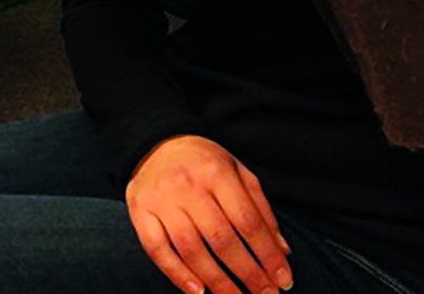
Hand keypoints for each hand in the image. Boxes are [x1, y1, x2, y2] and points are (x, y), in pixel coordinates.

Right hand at [125, 134, 293, 293]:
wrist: (156, 144)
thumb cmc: (204, 162)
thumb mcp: (237, 171)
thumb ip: (259, 208)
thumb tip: (281, 250)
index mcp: (216, 171)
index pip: (247, 221)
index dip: (267, 254)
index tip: (283, 279)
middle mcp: (188, 185)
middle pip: (221, 239)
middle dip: (248, 273)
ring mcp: (162, 200)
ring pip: (191, 249)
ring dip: (217, 281)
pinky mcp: (140, 212)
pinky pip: (157, 250)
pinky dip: (177, 274)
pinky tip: (198, 292)